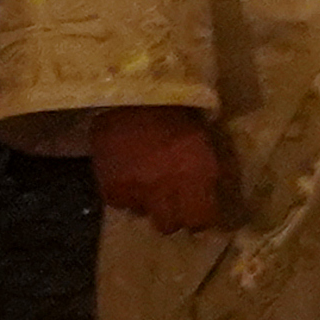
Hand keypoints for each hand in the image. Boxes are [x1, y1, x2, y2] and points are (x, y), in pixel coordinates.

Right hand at [91, 107, 227, 232]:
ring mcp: (137, 192)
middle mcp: (168, 190)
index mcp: (198, 175)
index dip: (199, 218)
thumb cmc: (176, 112)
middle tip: (169, 199)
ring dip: (146, 201)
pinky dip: (123, 193)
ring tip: (144, 179)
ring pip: (142, 214)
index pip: (201, 220)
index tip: (197, 211)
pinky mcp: (111, 189)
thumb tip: (208, 198)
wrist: (131, 94)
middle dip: (171, 215)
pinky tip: (126, 172)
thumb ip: (206, 173)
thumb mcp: (204, 141)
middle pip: (169, 225)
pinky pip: (120, 202)